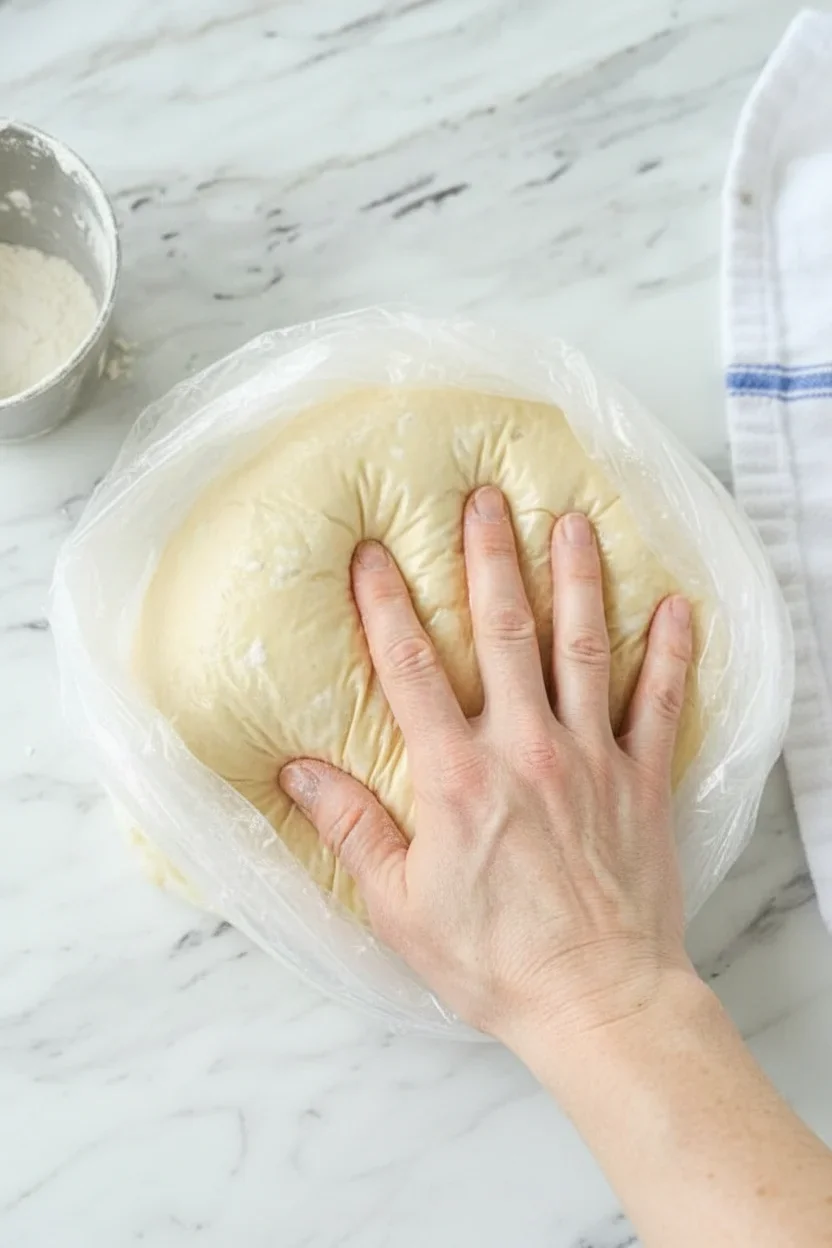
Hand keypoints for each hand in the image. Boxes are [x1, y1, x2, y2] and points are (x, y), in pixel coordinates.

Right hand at [280, 486, 695, 1049]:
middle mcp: (525, 749)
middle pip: (505, 633)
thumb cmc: (494, 960)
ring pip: (583, 648)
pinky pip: (660, 703)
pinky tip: (676, 606)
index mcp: (457, 777)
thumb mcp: (399, 905)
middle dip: (490, 559)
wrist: (596, 1000)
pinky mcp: (641, 781)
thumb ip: (352, 828)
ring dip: (577, 579)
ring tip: (571, 522)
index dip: (388, 604)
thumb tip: (297, 771)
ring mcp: (591, 759)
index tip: (374, 553)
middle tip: (485, 500)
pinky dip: (670, 653)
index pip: (412, 669)